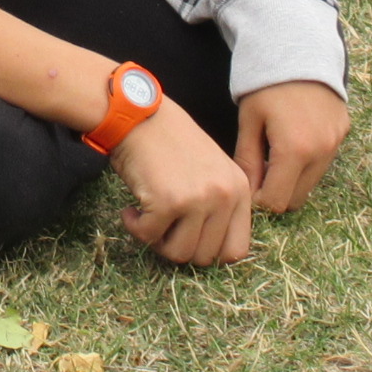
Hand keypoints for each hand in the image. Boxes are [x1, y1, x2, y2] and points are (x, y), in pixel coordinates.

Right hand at [109, 100, 253, 265]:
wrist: (139, 114)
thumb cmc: (169, 142)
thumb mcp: (211, 170)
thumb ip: (219, 205)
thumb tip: (211, 253)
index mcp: (240, 189)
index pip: (236, 250)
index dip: (208, 253)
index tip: (188, 240)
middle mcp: (224, 195)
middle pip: (204, 257)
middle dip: (178, 247)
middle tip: (162, 226)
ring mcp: (198, 199)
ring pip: (178, 254)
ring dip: (157, 241)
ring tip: (148, 217)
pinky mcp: (168, 201)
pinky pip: (148, 236)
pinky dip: (134, 228)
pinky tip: (131, 210)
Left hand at [234, 81, 347, 212]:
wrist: (298, 47)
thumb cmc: (265, 84)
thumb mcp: (249, 121)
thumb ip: (247, 161)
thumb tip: (247, 197)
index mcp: (294, 150)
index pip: (276, 202)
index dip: (259, 200)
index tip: (248, 184)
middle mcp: (321, 152)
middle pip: (296, 198)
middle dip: (276, 191)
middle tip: (259, 169)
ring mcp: (335, 143)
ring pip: (311, 183)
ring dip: (292, 178)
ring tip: (274, 152)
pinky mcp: (343, 133)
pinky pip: (323, 161)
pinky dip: (307, 161)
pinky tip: (293, 137)